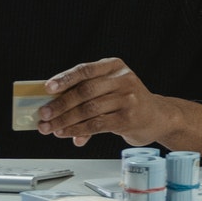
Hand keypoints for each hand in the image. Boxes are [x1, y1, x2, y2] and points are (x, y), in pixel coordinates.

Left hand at [37, 57, 180, 148]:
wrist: (157, 116)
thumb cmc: (127, 101)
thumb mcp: (110, 89)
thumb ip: (86, 95)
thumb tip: (54, 109)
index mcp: (114, 66)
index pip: (85, 70)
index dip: (64, 79)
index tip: (47, 88)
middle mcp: (123, 79)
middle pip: (85, 91)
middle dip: (60, 105)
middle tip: (44, 115)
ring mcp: (128, 98)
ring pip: (89, 110)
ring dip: (65, 121)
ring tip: (50, 128)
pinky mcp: (128, 118)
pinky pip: (97, 124)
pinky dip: (78, 130)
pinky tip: (67, 134)